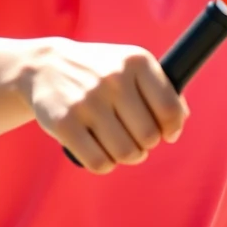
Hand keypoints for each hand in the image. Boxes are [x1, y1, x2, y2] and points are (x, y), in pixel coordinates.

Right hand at [18, 37, 188, 173]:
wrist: (45, 67)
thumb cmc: (99, 70)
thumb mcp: (130, 65)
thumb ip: (161, 89)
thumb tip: (180, 120)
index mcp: (136, 62)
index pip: (170, 110)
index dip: (172, 129)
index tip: (166, 133)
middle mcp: (113, 78)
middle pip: (148, 136)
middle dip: (145, 144)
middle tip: (135, 138)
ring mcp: (88, 100)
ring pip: (126, 153)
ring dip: (126, 156)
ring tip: (118, 144)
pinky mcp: (65, 123)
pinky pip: (99, 163)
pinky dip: (103, 164)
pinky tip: (99, 150)